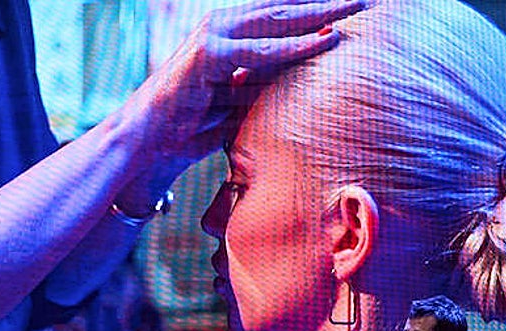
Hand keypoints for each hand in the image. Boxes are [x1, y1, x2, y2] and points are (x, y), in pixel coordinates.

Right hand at [121, 0, 366, 183]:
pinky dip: (294, 47)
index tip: (352, 6)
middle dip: (326, 3)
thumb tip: (305, 86)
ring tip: (355, 8)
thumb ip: (266, 84)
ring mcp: (214, 36)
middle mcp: (223, 26)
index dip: (317, 9)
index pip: (282, 14)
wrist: (150, 141)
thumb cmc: (193, 126)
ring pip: (278, 21)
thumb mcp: (239, 100)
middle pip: (285, 9)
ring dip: (320, 14)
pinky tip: (325, 41)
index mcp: (231, 32)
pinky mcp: (208, 56)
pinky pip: (261, 51)